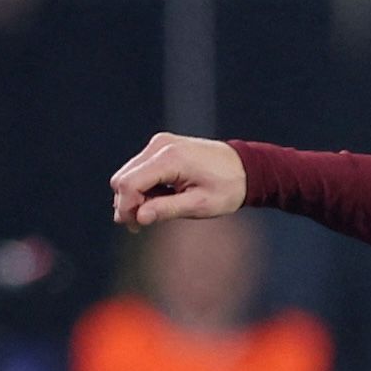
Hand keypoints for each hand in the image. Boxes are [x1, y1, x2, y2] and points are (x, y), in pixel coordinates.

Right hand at [110, 132, 246, 226]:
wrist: (246, 167)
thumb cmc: (228, 188)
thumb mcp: (200, 205)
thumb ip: (167, 209)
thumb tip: (138, 218)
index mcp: (170, 159)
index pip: (129, 184)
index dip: (127, 207)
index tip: (136, 227)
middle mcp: (160, 146)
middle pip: (123, 178)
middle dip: (128, 203)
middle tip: (141, 225)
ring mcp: (160, 143)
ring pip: (128, 173)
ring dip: (135, 196)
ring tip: (155, 212)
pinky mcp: (161, 146)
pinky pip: (139, 168)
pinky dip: (143, 186)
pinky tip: (159, 199)